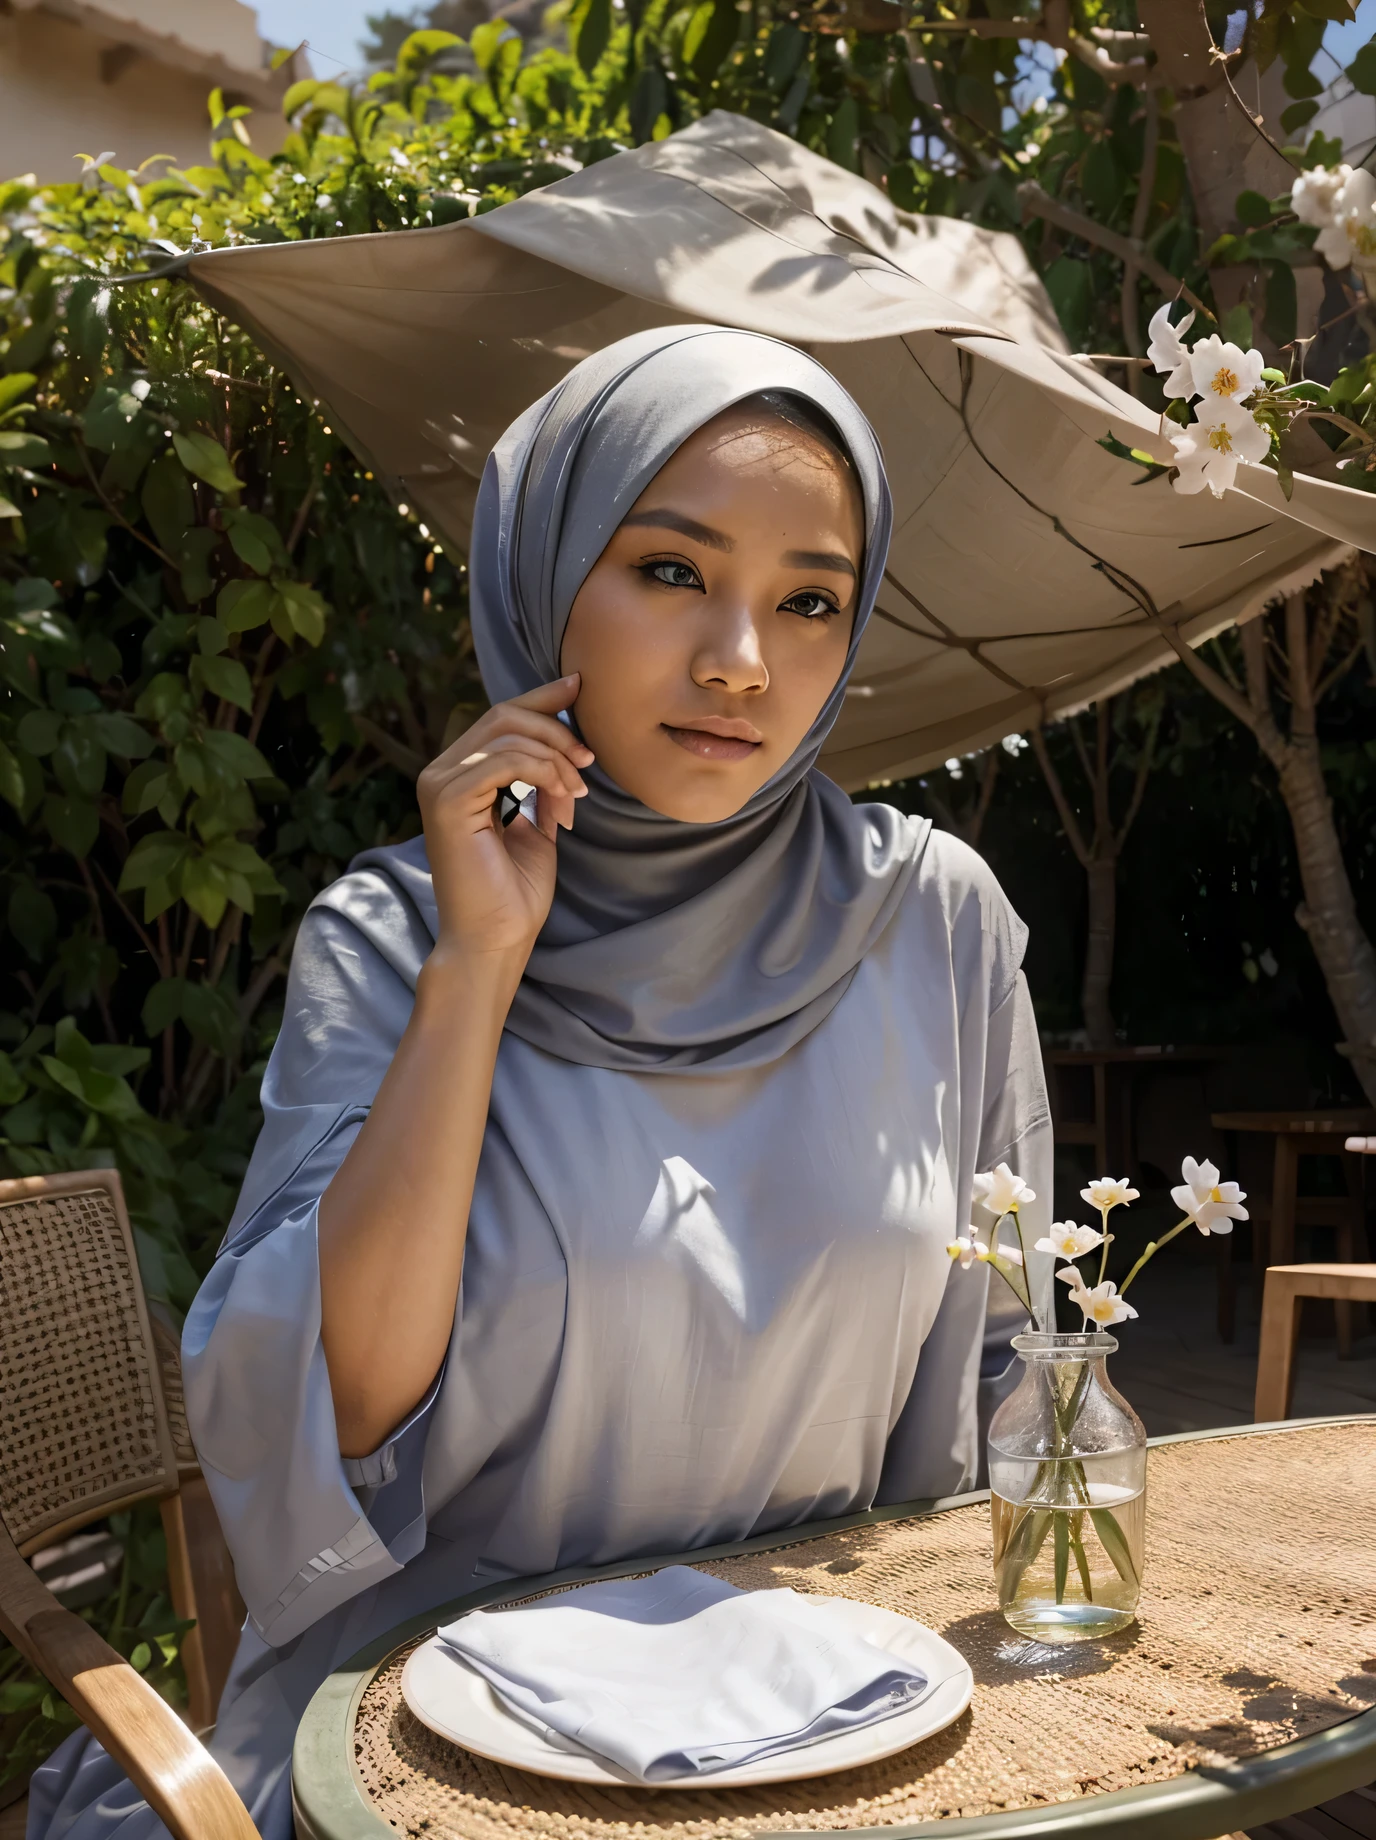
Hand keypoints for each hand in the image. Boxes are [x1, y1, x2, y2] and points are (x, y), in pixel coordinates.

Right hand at [417, 675, 591, 963]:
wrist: (496, 940)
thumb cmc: (514, 893)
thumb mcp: (537, 822)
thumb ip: (540, 780)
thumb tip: (566, 742)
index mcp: (459, 775)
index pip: (501, 718)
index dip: (542, 697)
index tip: (581, 686)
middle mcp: (441, 772)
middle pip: (505, 716)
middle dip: (558, 732)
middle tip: (589, 764)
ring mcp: (438, 783)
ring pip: (507, 733)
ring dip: (555, 758)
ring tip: (576, 795)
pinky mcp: (446, 800)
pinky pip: (503, 760)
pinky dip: (542, 771)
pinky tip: (561, 798)